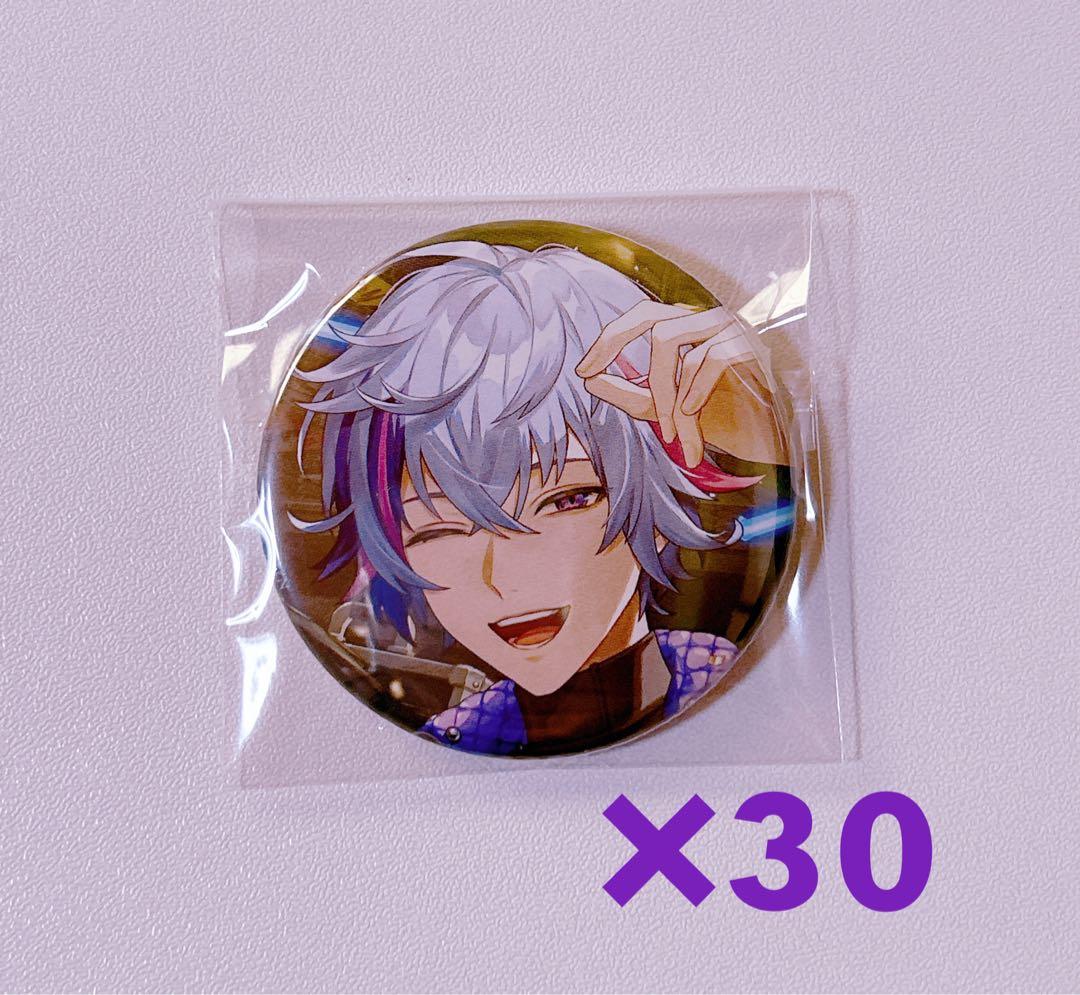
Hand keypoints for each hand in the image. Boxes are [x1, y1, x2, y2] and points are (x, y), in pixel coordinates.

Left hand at [575, 301, 768, 466]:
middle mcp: (707, 320)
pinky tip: (692, 416)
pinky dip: (694, 391)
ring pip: (671, 342)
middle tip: (593, 376)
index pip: (642, 316)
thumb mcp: (666, 409)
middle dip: (615, 343)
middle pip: (650, 315)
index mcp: (690, 329)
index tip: (584, 370)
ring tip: (673, 432)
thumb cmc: (720, 418)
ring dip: (664, 394)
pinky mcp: (751, 344)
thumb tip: (591, 379)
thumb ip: (629, 394)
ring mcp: (730, 327)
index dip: (609, 338)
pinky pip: (708, 358)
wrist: (766, 438)